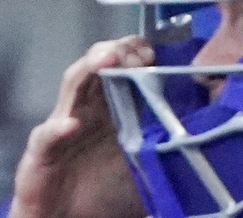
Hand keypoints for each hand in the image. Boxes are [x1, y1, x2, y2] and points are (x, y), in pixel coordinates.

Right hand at [12, 37, 152, 217]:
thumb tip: (201, 148)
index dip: (133, 53)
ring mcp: (60, 127)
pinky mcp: (40, 154)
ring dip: (88, 69)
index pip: (119, 67)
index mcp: (107, 109)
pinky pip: (46, 137)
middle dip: (115, 51)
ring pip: (71, 86)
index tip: (151, 53)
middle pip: (96, 65)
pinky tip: (71, 125)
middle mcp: (84, 109)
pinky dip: (57, 129)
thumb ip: (164, 153)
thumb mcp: (142, 169)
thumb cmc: (100, 192)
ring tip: (106, 61)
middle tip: (134, 52)